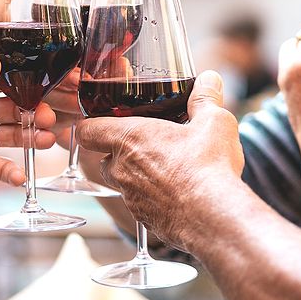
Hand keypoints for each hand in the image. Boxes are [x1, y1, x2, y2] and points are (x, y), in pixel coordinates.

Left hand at [0, 58, 56, 196]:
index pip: (1, 84)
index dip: (23, 84)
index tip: (43, 83)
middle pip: (13, 110)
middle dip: (33, 112)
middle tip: (48, 116)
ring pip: (12, 137)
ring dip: (30, 138)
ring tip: (46, 139)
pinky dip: (12, 172)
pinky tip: (22, 176)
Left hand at [77, 71, 245, 252]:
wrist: (213, 217)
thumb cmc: (207, 166)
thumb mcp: (213, 121)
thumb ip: (206, 97)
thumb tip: (209, 79)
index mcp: (130, 139)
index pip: (87, 130)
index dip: (91, 125)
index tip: (104, 121)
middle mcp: (122, 169)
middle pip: (106, 158)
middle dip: (121, 152)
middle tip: (148, 145)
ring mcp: (131, 198)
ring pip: (123, 184)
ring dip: (139, 176)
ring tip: (168, 170)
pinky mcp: (145, 220)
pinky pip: (141, 205)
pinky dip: (154, 200)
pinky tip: (179, 194)